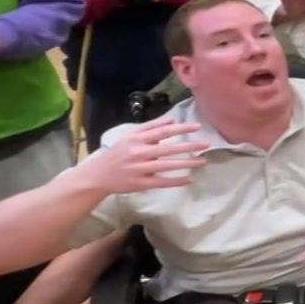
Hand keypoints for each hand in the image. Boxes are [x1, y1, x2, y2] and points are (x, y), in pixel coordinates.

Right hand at [80, 120, 205, 192]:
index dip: (181, 128)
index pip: (163, 132)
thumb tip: (172, 119)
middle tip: (206, 144)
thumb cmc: (118, 153)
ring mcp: (139, 169)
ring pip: (167, 166)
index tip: (198, 127)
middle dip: (189, 146)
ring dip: (187, 164)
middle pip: (168, 149)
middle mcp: (138, 153)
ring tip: (203, 161)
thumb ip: (150, 127)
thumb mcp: (130, 136)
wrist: (98, 175)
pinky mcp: (140, 183)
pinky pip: (162, 182)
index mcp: (136, 139)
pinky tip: (189, 179)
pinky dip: (176, 181)